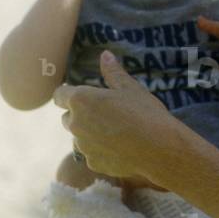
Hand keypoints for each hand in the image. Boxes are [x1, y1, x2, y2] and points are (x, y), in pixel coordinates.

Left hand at [53, 51, 172, 186]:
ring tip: (116, 132)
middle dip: (80, 116)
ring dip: (90, 134)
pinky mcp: (92, 163)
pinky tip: (120, 148)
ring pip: (79, 138)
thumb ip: (113, 72)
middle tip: (105, 114)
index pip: (58, 95)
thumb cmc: (145, 113)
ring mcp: (82, 146)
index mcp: (81, 100)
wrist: (159, 148)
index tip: (79, 95)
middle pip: (67, 118)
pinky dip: (101, 151)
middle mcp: (75, 123)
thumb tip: (105, 55)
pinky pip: (91, 155)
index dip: (67, 94)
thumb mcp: (130, 88)